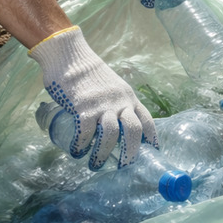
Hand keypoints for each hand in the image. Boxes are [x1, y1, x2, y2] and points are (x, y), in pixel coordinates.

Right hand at [29, 26, 155, 169]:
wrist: (69, 55)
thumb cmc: (87, 73)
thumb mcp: (111, 86)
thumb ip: (114, 102)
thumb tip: (111, 124)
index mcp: (128, 97)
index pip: (146, 120)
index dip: (152, 138)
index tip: (153, 151)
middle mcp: (120, 102)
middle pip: (133, 131)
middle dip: (131, 153)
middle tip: (124, 167)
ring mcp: (102, 104)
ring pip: (110, 135)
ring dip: (102, 154)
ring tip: (95, 165)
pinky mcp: (83, 107)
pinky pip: (86, 132)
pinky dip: (81, 145)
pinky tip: (77, 151)